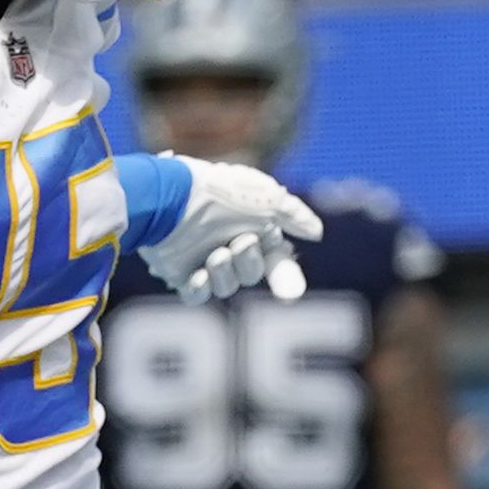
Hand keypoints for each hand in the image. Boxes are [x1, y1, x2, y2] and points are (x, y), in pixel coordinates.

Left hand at [139, 156, 324, 303]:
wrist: (172, 195)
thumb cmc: (222, 192)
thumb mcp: (268, 197)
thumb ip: (294, 215)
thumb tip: (316, 232)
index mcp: (252, 228)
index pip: (276, 261)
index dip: (285, 276)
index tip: (289, 292)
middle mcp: (229, 245)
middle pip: (252, 273)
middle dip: (249, 262)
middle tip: (240, 242)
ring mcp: (202, 260)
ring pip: (226, 286)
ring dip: (225, 273)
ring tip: (216, 254)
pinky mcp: (178, 272)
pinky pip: (195, 295)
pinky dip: (201, 289)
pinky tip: (198, 275)